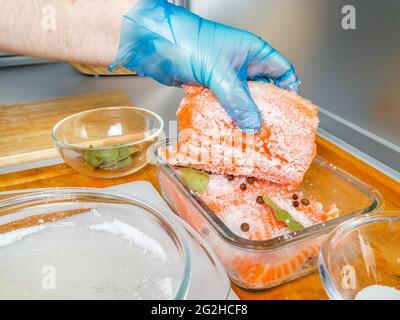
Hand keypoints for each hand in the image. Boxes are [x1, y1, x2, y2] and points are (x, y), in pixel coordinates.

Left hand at [110, 0, 299, 132]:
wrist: (158, 44)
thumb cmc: (190, 43)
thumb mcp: (220, 74)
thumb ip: (238, 100)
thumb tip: (253, 124)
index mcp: (253, 52)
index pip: (281, 70)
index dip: (288, 89)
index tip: (289, 110)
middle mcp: (242, 64)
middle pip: (262, 89)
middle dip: (265, 109)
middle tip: (269, 129)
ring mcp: (226, 76)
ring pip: (242, 99)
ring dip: (244, 115)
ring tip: (250, 134)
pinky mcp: (210, 87)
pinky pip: (225, 104)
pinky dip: (227, 116)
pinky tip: (230, 129)